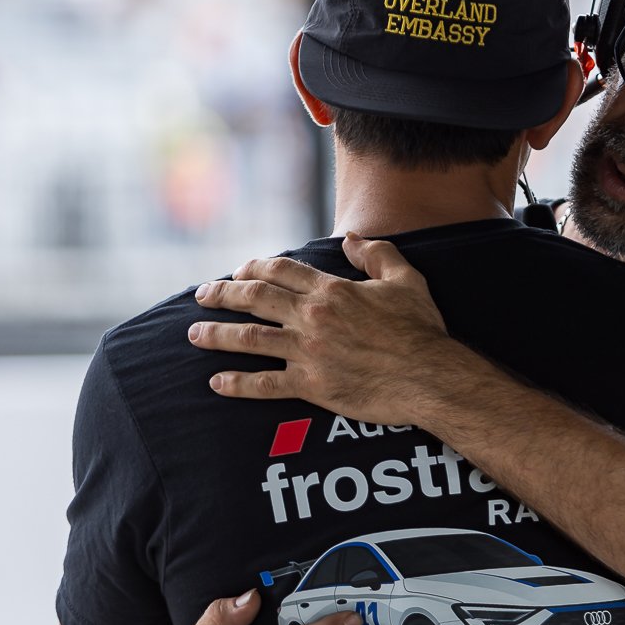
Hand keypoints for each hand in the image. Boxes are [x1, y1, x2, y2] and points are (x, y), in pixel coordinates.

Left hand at [187, 233, 451, 424]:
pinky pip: (265, 384)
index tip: (239, 272)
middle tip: (202, 295)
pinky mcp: (312, 385)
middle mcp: (313, 317)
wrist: (430, 376)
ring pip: (250, 339)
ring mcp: (309, 352)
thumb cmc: (421, 330)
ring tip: (194, 334)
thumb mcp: (406, 280)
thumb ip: (377, 253)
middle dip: (222, 294)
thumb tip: (352, 238)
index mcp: (333, 290)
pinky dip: (238, 383)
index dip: (255, 268)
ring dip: (218, 335)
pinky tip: (217, 382)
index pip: (282, 270)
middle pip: (255, 299)